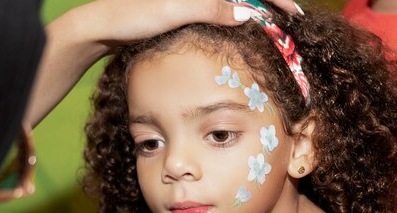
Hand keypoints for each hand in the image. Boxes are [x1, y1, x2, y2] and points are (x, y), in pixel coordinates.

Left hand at [80, 0, 301, 45]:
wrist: (104, 25)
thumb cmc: (133, 15)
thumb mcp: (173, 9)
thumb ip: (210, 8)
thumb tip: (247, 14)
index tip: (292, 13)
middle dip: (270, 2)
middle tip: (290, 19)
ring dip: (258, 8)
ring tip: (276, 22)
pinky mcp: (187, 6)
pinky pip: (221, 7)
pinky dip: (238, 15)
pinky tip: (248, 25)